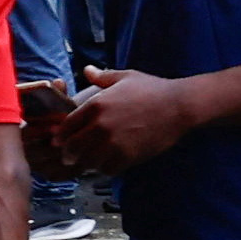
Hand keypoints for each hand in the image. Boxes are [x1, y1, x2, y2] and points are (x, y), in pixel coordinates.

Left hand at [43, 65, 190, 177]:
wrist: (179, 106)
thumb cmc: (153, 89)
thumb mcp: (125, 77)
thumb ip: (102, 76)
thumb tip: (87, 70)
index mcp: (96, 104)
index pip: (66, 127)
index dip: (61, 136)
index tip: (62, 140)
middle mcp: (101, 125)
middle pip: (72, 147)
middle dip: (69, 153)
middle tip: (71, 156)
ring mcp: (114, 143)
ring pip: (87, 161)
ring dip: (86, 162)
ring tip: (89, 160)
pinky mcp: (128, 156)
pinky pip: (107, 169)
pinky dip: (105, 169)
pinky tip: (109, 163)